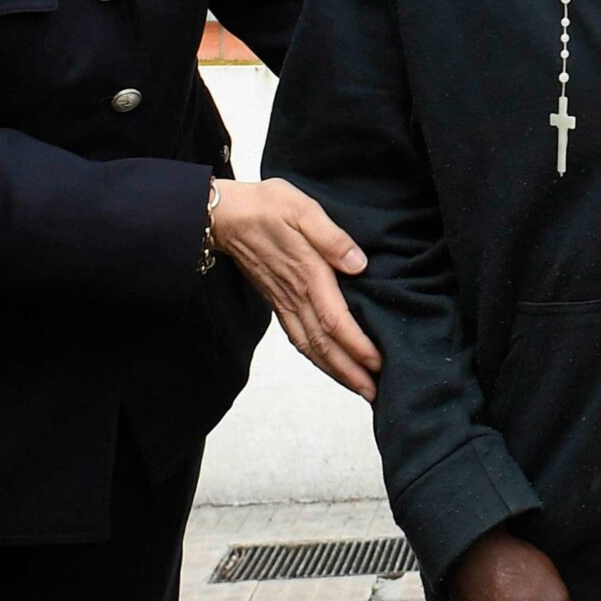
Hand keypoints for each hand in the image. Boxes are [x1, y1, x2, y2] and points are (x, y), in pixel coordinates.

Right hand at [210, 177, 378, 400]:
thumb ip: (332, 237)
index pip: (335, 320)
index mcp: (307, 274)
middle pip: (324, 344)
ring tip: (359, 389)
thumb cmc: (265, 206)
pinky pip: (298, 337)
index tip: (378, 363)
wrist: (223, 215)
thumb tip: (358, 264)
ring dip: (334, 370)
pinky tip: (329, 365)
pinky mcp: (277, 301)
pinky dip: (316, 357)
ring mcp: (283, 301)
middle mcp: (295, 296)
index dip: (356, 345)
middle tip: (375, 394)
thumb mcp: (303, 209)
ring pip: (310, 346)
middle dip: (349, 372)